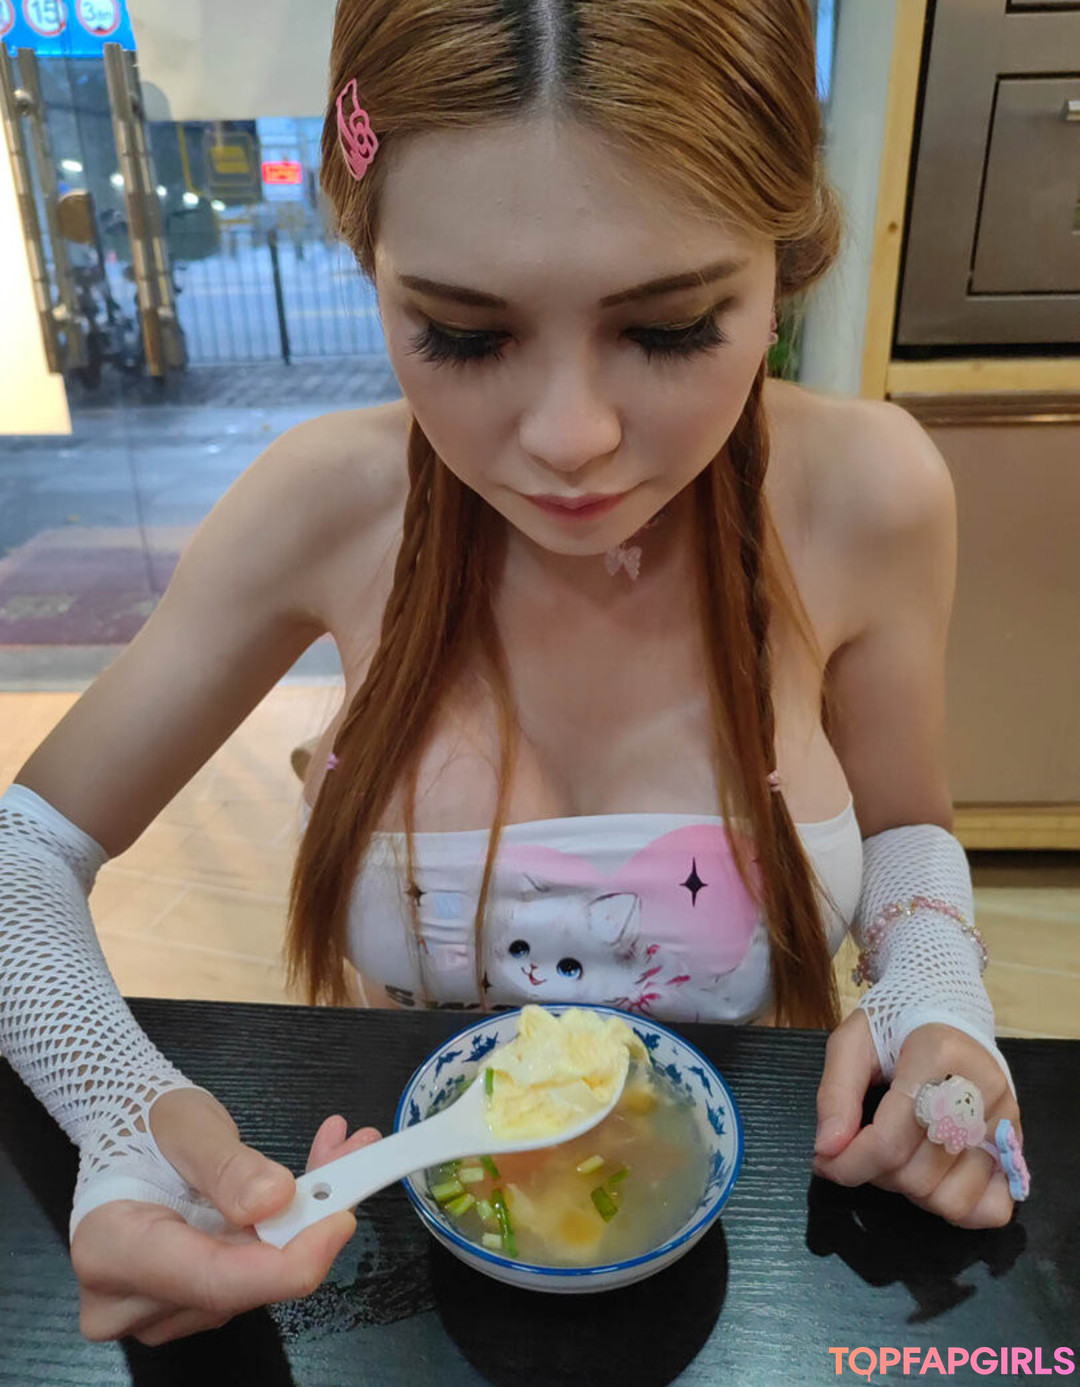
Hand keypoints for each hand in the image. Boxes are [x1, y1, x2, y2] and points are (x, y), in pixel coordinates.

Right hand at [72, 1087, 380, 1345]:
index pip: (214, 1280)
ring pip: (254, 1284)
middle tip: (354, 1158)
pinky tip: (312, 1187)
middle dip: (308, 1227)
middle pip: (239, 1286)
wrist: (126, 1133)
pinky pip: (250, 1278)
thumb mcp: (189, 1126)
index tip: (341, 1219)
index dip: (288, 1262)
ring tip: (338, 1157)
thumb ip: (228, 1166)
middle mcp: (125, 1300)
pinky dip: (287, 1233)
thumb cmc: (147, 1124)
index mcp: (110, 1250)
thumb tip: (275, 1200)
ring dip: (304, 1225)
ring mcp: (155, 1312)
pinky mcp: (186, 1305)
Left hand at [811, 1012, 1019, 1228]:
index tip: (824, 1162)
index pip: (890, 1140)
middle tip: (859, 1148)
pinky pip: (993, 1209)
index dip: (850, 1163)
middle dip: (874, 1174)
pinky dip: (957, 1207)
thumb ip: (835, 1094)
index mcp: (938, 1055)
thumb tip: (827, 1149)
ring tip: (896, 1158)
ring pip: (951, 1200)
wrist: (946, 1012)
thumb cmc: (894, 1026)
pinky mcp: (1015, 1145)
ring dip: (910, 1192)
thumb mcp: (852, 1043)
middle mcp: (982, 1091)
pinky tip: (932, 1177)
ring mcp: (1005, 1121)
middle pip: (918, 1175)